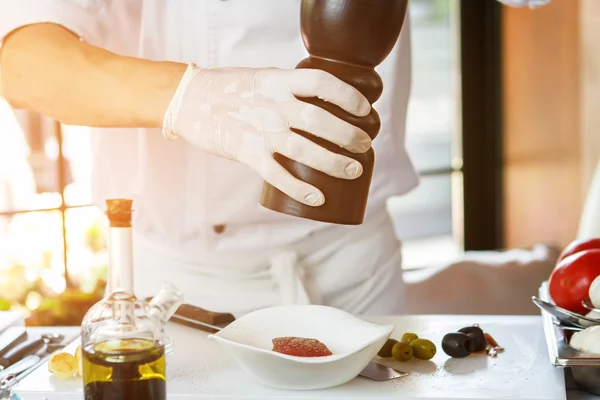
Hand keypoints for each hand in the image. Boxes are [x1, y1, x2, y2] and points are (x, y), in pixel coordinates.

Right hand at [162, 63, 370, 206]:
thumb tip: (326, 105)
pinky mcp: (247, 153)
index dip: (347, 95)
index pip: (321, 82)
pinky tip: (318, 198)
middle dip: (348, 135)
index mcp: (279, 81)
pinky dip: (300, 189)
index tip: (365, 109)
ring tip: (354, 170)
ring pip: (304, 150)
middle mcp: (273, 105)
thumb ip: (292, 90)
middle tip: (365, 145)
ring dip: (333, 163)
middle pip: (319, 120)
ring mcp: (260, 130)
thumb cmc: (232, 89)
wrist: (190, 101)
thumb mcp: (265, 78)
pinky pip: (277, 175)